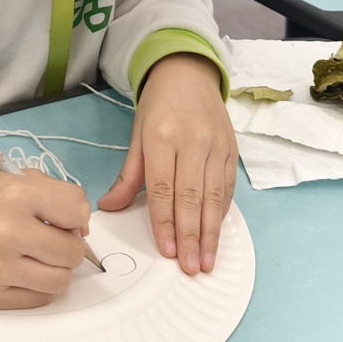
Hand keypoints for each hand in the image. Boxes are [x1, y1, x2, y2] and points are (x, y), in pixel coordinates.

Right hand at [0, 169, 91, 308]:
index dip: (77, 215)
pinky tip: (23, 269)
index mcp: (15, 195)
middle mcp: (6, 232)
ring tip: (40, 256)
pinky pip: (39, 299)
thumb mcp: (15, 178)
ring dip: (57, 269)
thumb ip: (57, 195)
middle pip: (72, 252)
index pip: (77, 210)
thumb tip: (82, 231)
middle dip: (69, 245)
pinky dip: (39, 286)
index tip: (64, 216)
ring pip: (61, 281)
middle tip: (52, 239)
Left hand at [97, 54, 237, 274]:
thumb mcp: (137, 135)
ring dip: (212, 232)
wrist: (188, 74)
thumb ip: (128, 176)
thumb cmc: (159, 106)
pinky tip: (217, 233)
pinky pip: (228, 188)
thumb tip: (109, 208)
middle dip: (192, 236)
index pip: (164, 189)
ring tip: (208, 260)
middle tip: (192, 267)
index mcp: (163, 137)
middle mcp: (193, 142)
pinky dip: (222, 213)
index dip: (166, 223)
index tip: (168, 252)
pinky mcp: (232, 150)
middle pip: (192, 197)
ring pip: (214, 197)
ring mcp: (216, 146)